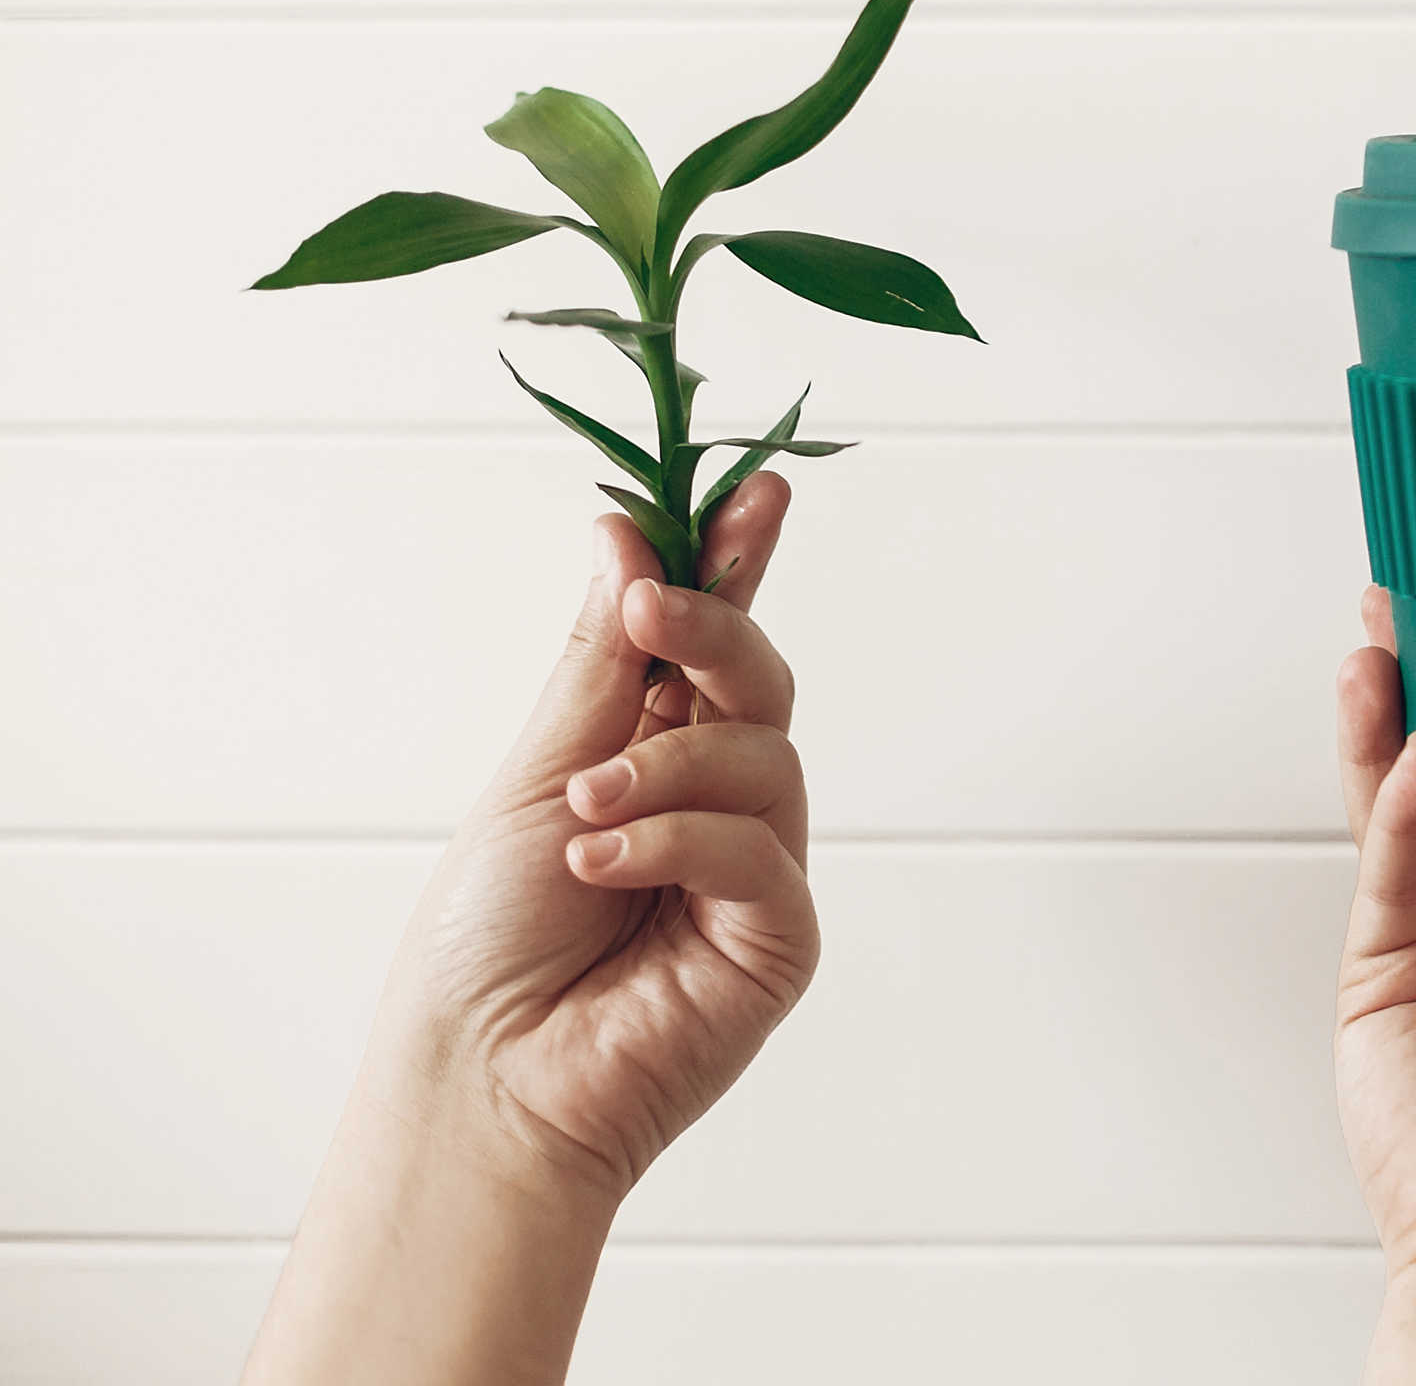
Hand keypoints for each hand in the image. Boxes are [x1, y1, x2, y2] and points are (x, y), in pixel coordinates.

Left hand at [387, 470, 817, 1195]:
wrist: (481, 1079)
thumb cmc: (491, 940)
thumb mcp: (540, 770)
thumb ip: (605, 661)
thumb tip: (626, 531)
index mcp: (660, 755)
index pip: (718, 643)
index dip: (741, 563)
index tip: (758, 489)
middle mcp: (721, 806)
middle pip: (762, 681)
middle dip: (714, 630)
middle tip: (651, 607)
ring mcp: (756, 872)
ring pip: (766, 757)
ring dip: (665, 765)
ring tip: (583, 812)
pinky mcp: (781, 940)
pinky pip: (757, 850)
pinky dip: (675, 840)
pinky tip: (600, 866)